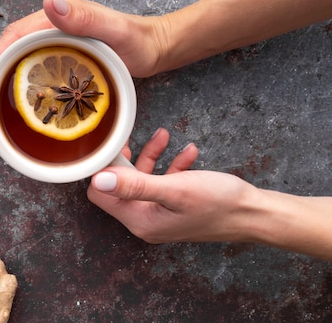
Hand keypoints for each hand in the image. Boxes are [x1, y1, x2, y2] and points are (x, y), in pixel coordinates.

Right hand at [0, 0, 167, 97]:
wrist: (155, 47)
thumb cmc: (138, 41)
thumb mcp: (114, 30)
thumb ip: (84, 16)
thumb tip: (48, 0)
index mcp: (61, 14)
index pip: (18, 34)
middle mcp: (56, 22)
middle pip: (14, 44)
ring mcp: (59, 36)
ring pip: (21, 52)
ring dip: (1, 70)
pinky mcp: (65, 49)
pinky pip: (35, 60)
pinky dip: (19, 73)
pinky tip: (13, 88)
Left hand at [87, 128, 260, 243]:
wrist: (256, 215)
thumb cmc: (219, 204)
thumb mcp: (175, 189)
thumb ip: (136, 185)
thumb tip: (99, 180)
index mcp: (139, 220)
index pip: (101, 194)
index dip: (104, 170)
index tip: (113, 147)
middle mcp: (145, 221)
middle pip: (121, 184)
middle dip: (129, 158)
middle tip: (135, 136)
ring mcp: (160, 214)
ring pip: (144, 179)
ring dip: (153, 155)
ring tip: (164, 135)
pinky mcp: (174, 207)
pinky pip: (164, 182)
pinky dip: (172, 165)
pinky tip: (187, 152)